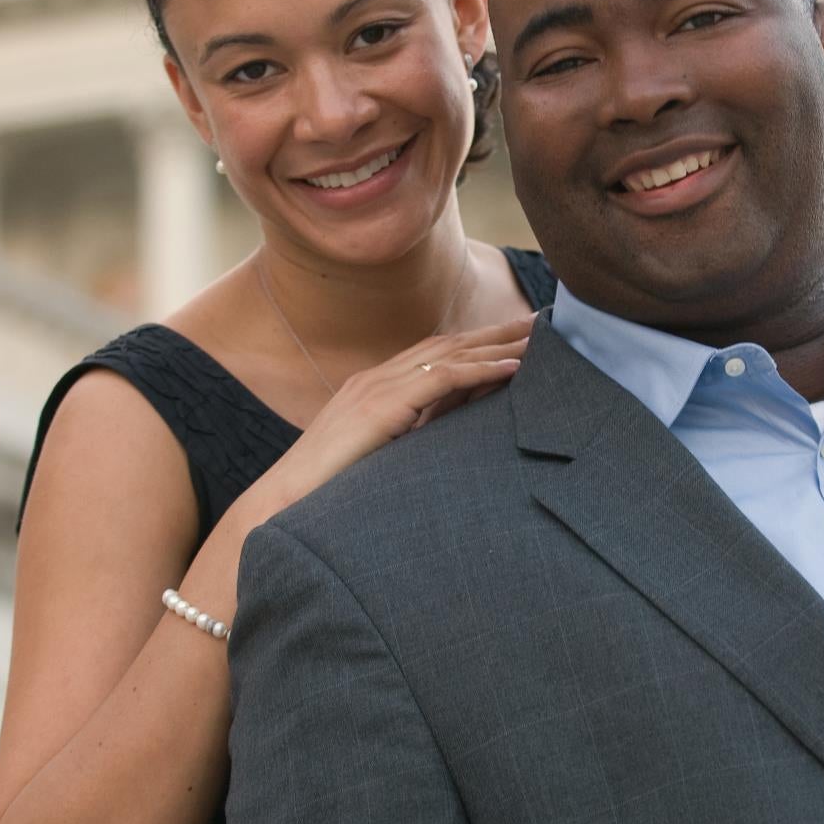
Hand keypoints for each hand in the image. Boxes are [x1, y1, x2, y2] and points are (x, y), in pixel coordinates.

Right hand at [274, 317, 532, 498]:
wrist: (283, 502)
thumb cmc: (326, 490)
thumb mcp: (375, 456)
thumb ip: (405, 438)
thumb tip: (440, 439)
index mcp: (374, 387)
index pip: (435, 353)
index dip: (476, 342)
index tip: (514, 337)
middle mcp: (377, 378)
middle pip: (449, 344)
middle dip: (496, 332)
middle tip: (540, 321)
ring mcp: (378, 387)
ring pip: (451, 354)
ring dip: (499, 344)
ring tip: (540, 336)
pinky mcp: (383, 406)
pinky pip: (442, 379)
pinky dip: (481, 370)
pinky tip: (514, 368)